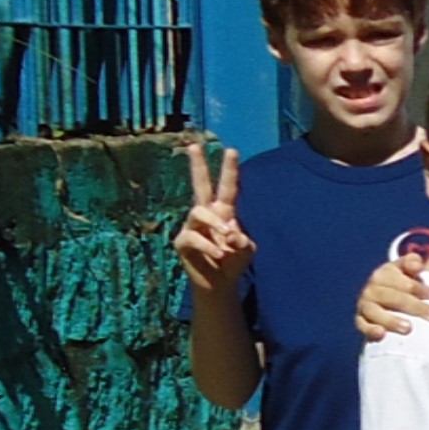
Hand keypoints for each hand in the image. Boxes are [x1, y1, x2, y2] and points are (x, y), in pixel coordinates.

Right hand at [173, 141, 253, 291]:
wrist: (219, 284)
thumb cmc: (233, 262)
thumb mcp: (246, 251)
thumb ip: (243, 241)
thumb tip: (231, 234)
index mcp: (224, 211)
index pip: (228, 187)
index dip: (230, 170)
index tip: (232, 150)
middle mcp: (206, 213)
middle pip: (200, 185)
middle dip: (197, 165)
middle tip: (194, 145)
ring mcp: (192, 226)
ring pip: (199, 212)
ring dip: (215, 223)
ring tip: (228, 239)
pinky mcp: (183, 241)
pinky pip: (194, 237)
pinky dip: (209, 246)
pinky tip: (220, 255)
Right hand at [354, 254, 428, 340]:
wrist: (384, 300)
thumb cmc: (402, 284)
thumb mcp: (407, 270)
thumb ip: (413, 263)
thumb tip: (417, 264)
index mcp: (384, 274)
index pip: (403, 282)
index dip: (420, 288)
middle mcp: (372, 288)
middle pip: (393, 297)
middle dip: (415, 307)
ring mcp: (365, 305)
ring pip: (376, 312)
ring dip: (392, 320)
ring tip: (409, 328)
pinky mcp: (361, 320)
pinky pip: (363, 326)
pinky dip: (371, 330)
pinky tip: (382, 334)